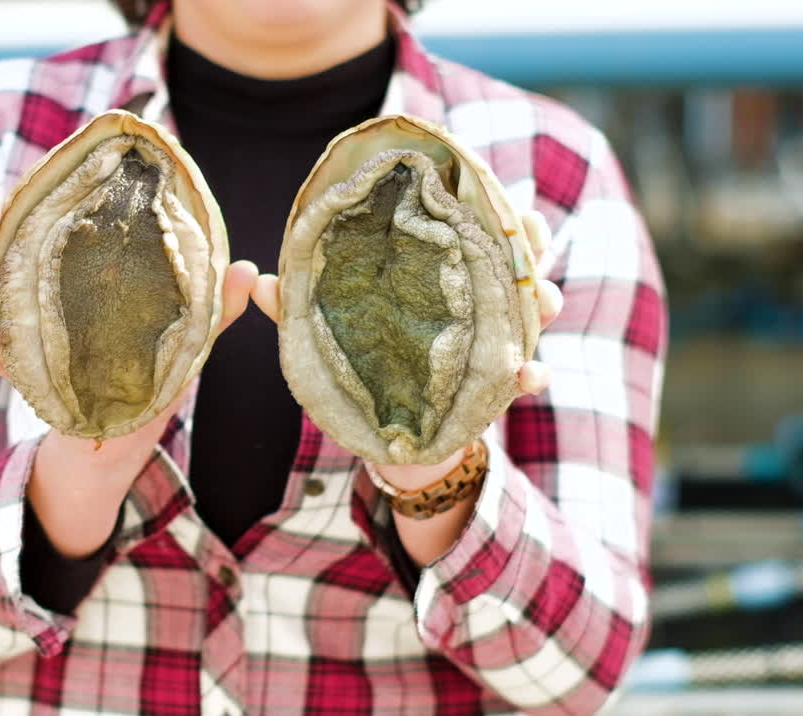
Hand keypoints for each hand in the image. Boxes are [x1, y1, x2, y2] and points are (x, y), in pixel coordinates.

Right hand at [0, 190, 259, 377]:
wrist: (128, 434)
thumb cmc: (157, 367)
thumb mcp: (187, 333)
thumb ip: (214, 305)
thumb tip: (248, 270)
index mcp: (83, 268)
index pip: (50, 217)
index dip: (31, 197)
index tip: (25, 185)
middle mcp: (48, 290)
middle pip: (6, 244)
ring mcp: (30, 328)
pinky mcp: (24, 370)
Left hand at [249, 210, 562, 485]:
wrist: (389, 435)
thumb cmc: (362, 365)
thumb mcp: (328, 333)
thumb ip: (296, 308)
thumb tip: (254, 280)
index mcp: (437, 276)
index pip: (469, 230)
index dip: (490, 208)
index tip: (499, 192)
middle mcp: (475, 302)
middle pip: (516, 260)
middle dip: (532, 245)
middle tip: (534, 233)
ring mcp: (492, 341)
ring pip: (533, 311)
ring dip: (545, 302)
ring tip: (547, 301)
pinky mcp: (495, 384)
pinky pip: (527, 375)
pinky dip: (533, 373)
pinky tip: (529, 375)